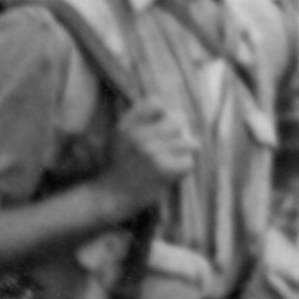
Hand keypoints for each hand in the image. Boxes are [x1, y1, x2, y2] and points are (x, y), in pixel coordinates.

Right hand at [93, 99, 195, 224]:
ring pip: (187, 142)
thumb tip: (167, 112)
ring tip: (178, 159)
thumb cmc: (117, 166)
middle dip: (182, 132)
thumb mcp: (118, 137)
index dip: (165, 113)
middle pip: (177, 121)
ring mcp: (152, 151)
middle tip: (179, 143)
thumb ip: (136, 121)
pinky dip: (185, 168)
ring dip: (186, 151)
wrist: (111, 195)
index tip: (164, 125)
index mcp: (127, 123)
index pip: (156, 104)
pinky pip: (188, 162)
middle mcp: (139, 134)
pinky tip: (175, 172)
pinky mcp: (163, 169)